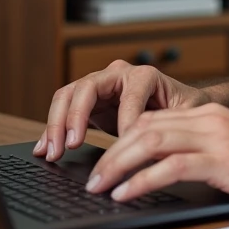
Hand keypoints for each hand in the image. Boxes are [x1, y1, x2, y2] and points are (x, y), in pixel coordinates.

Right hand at [33, 61, 211, 161]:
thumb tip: (152, 146)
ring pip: (68, 96)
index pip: (127, 96)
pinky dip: (52, 130)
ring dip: (56, 125)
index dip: (122, 121)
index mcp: (144, 76)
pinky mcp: (89, 102)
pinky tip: (43, 148)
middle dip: (73, 119)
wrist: (180, 105)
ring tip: (52, 152)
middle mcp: (118, 75)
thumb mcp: (184, 116)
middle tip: (68, 147)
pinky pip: (64, 110)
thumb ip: (170, 126)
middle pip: (85, 89)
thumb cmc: (185, 108)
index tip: (120, 147)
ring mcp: (100, 86)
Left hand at [85, 104, 228, 206]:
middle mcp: (213, 121)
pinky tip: (126, 192)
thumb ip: (212, 154)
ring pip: (152, 142)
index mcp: (216, 116)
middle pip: (147, 128)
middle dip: (113, 153)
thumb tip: (178, 171)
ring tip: (99, 186)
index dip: (125, 139)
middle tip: (91, 177)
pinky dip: (142, 179)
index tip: (106, 160)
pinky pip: (172, 166)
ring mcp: (219, 139)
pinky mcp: (226, 162)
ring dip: (118, 165)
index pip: (157, 120)